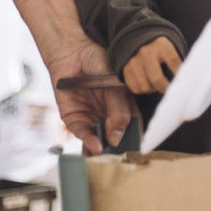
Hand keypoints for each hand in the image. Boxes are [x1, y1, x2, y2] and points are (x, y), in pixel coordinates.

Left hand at [46, 38, 138, 155]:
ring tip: (107, 156)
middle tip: (121, 157)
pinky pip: (83, 133)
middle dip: (118, 149)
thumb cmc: (97, 62)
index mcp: (125, 106)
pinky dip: (89, 141)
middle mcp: (109, 115)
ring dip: (102, 150)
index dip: (136, 139)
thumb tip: (118, 137)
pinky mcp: (75, 119)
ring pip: (99, 140)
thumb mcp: (116, 84)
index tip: (138, 151)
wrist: (72, 52)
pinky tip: (95, 146)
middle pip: (116, 138)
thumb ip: (119, 110)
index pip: (134, 127)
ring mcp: (93, 118)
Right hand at [122, 37, 182, 94]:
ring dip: (153, 89)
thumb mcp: (170, 50)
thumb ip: (177, 64)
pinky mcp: (125, 68)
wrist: (141, 41)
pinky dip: (143, 89)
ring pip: (145, 87)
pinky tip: (148, 83)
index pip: (173, 62)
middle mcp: (146, 52)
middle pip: (157, 79)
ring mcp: (133, 61)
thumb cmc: (160, 50)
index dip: (179, 75)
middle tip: (169, 90)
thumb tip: (183, 82)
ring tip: (157, 84)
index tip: (182, 84)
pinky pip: (135, 88)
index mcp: (161, 45)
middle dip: (165, 89)